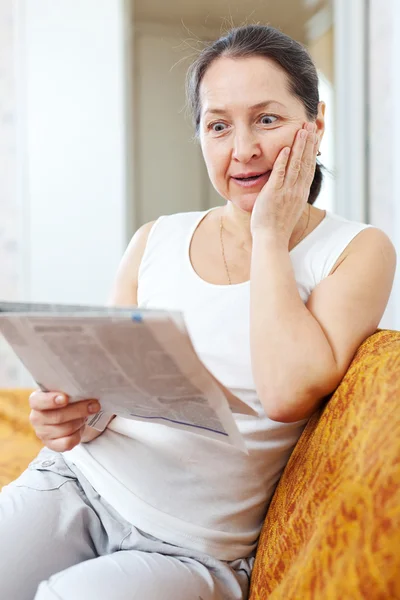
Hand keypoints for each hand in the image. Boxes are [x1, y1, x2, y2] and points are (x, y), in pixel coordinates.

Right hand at [29, 390, 100, 451]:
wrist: (68, 416)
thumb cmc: (67, 401)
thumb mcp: (66, 392)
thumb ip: (70, 390)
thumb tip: (86, 391)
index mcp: (36, 401)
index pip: (38, 401)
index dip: (51, 400)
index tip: (65, 398)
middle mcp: (36, 418)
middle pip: (58, 416)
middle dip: (79, 410)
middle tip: (94, 405)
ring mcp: (42, 433)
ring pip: (66, 429)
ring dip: (80, 422)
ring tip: (85, 416)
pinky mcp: (51, 445)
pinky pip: (67, 443)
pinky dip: (78, 435)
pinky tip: (80, 428)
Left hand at [250, 122, 318, 238]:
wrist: (272, 239)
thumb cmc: (277, 226)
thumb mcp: (289, 207)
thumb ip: (291, 194)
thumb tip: (293, 186)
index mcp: (301, 193)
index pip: (309, 167)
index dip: (312, 151)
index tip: (315, 136)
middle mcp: (297, 190)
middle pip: (306, 162)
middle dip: (309, 142)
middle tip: (311, 125)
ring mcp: (286, 191)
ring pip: (296, 165)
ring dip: (299, 146)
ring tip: (302, 129)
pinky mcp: (274, 193)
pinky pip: (280, 174)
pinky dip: (283, 161)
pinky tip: (286, 148)